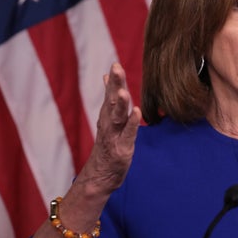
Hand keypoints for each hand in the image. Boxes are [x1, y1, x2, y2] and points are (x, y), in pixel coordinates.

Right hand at [79, 63, 140, 195]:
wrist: (100, 174)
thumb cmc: (107, 143)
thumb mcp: (107, 118)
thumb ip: (109, 97)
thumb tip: (107, 77)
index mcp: (107, 114)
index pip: (110, 93)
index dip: (113, 79)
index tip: (115, 63)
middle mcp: (108, 123)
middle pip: (112, 101)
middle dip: (115, 85)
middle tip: (116, 68)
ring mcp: (114, 136)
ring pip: (117, 117)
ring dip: (120, 103)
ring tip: (124, 91)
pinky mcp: (122, 149)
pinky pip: (128, 134)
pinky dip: (132, 123)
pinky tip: (136, 112)